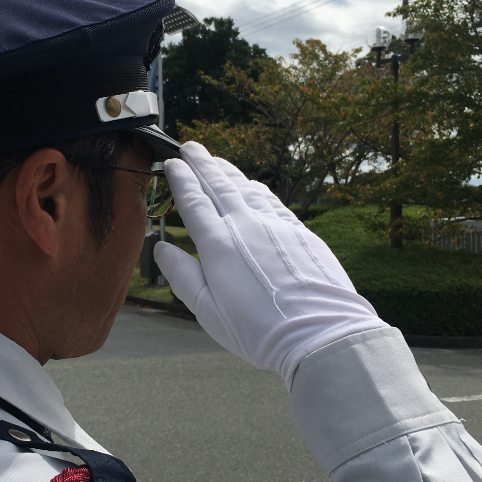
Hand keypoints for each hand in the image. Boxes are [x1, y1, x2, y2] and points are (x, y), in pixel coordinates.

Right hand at [153, 142, 387, 388]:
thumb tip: (162, 248)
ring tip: (216, 161)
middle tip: (190, 147)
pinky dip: (257, 188)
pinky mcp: (299, 232)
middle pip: (219, 185)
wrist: (318, 333)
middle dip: (202, 163)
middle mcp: (246, 226)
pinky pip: (272, 201)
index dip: (181, 180)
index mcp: (218, 245)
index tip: (172, 163)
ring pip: (246, 188)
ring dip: (228, 172)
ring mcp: (275, 226)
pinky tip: (252, 185)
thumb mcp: (208, 312)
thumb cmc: (259, 331)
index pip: (194, 202)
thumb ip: (182, 276)